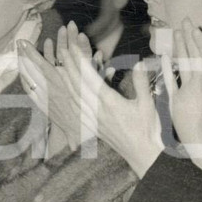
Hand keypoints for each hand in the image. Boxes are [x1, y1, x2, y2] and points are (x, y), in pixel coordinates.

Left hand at [19, 22, 163, 175]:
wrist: (141, 155)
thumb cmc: (147, 130)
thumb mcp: (147, 105)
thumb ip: (141, 83)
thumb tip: (139, 63)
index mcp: (108, 103)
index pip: (88, 78)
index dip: (79, 61)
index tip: (71, 46)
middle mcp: (95, 110)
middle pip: (75, 83)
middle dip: (66, 63)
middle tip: (57, 46)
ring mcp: (90, 118)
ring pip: (71, 93)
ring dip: (62, 77)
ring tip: (53, 63)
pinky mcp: (89, 124)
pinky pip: (73, 105)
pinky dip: (66, 92)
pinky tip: (61, 86)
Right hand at [161, 18, 201, 179]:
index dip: (199, 43)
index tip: (193, 28)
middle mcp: (199, 85)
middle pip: (193, 56)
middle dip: (188, 38)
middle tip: (183, 21)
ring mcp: (188, 92)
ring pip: (182, 64)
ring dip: (179, 48)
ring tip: (175, 33)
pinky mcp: (178, 102)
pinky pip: (171, 81)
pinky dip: (167, 69)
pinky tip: (163, 58)